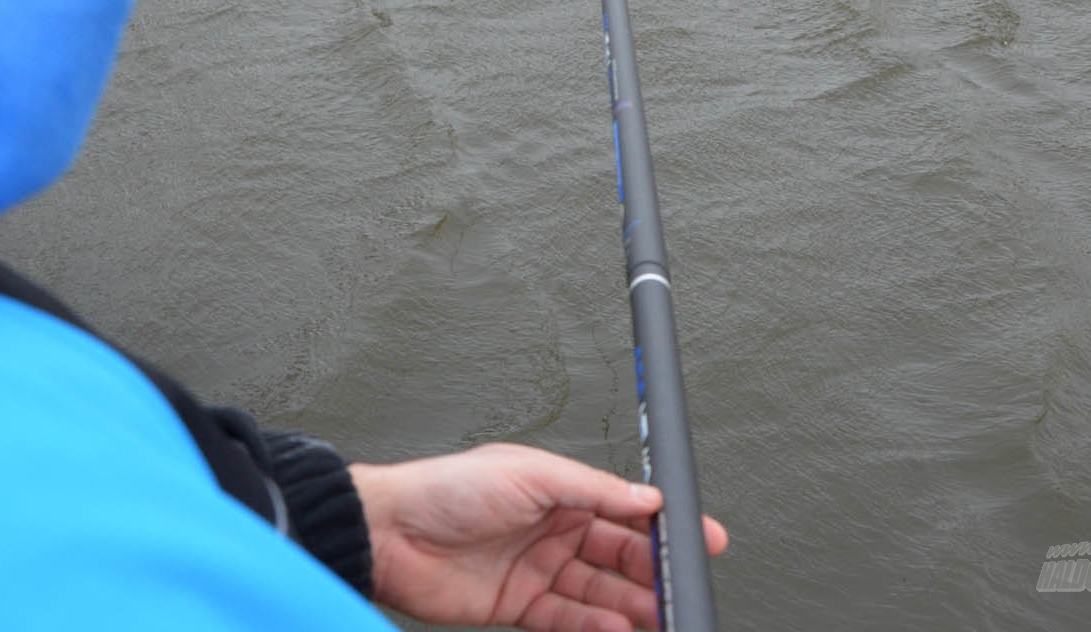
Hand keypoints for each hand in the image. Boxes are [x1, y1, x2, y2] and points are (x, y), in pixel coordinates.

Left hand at [349, 443, 726, 631]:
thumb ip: (592, 489)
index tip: (701, 540)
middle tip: (684, 589)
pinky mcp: (519, 605)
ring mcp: (536, 568)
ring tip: (662, 618)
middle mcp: (551, 527)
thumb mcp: (528, 474)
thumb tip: (647, 499)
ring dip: (632, 606)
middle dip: (654, 572)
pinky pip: (569, 620)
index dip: (663, 526)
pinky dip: (597, 628)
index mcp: (556, 488)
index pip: (623, 509)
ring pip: (599, 592)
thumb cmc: (446, 489)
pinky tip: (621, 631)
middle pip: (618, 554)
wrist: (389, 534)